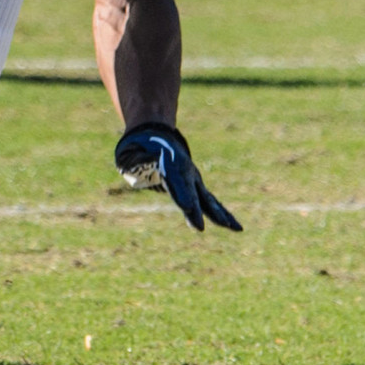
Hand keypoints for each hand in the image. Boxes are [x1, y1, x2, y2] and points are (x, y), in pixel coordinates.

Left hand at [114, 123, 240, 232]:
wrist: (157, 136)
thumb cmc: (139, 148)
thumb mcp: (131, 153)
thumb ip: (137, 161)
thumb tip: (142, 165)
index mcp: (169, 163)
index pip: (177, 182)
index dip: (183, 195)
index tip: (189, 208)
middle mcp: (186, 172)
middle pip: (194, 193)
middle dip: (198, 210)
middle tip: (200, 227)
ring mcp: (194, 179)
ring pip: (208, 199)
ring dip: (219, 214)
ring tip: (234, 228)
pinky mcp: (197, 187)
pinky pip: (211, 203)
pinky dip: (222, 214)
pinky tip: (234, 226)